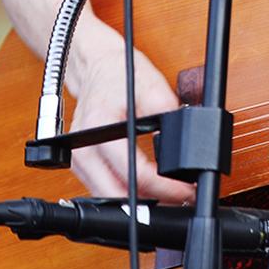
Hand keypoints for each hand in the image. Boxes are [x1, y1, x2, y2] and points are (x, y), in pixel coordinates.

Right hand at [67, 45, 196, 203]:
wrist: (98, 66)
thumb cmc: (123, 74)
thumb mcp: (156, 89)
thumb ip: (173, 119)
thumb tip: (191, 150)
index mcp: (99, 127)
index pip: (135, 174)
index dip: (166, 188)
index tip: (187, 191)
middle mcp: (82, 148)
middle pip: (119, 195)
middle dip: (152, 203)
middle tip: (180, 197)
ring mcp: (78, 158)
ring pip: (110, 197)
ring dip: (139, 201)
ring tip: (169, 193)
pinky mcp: (80, 164)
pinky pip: (103, 189)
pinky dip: (126, 192)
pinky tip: (148, 186)